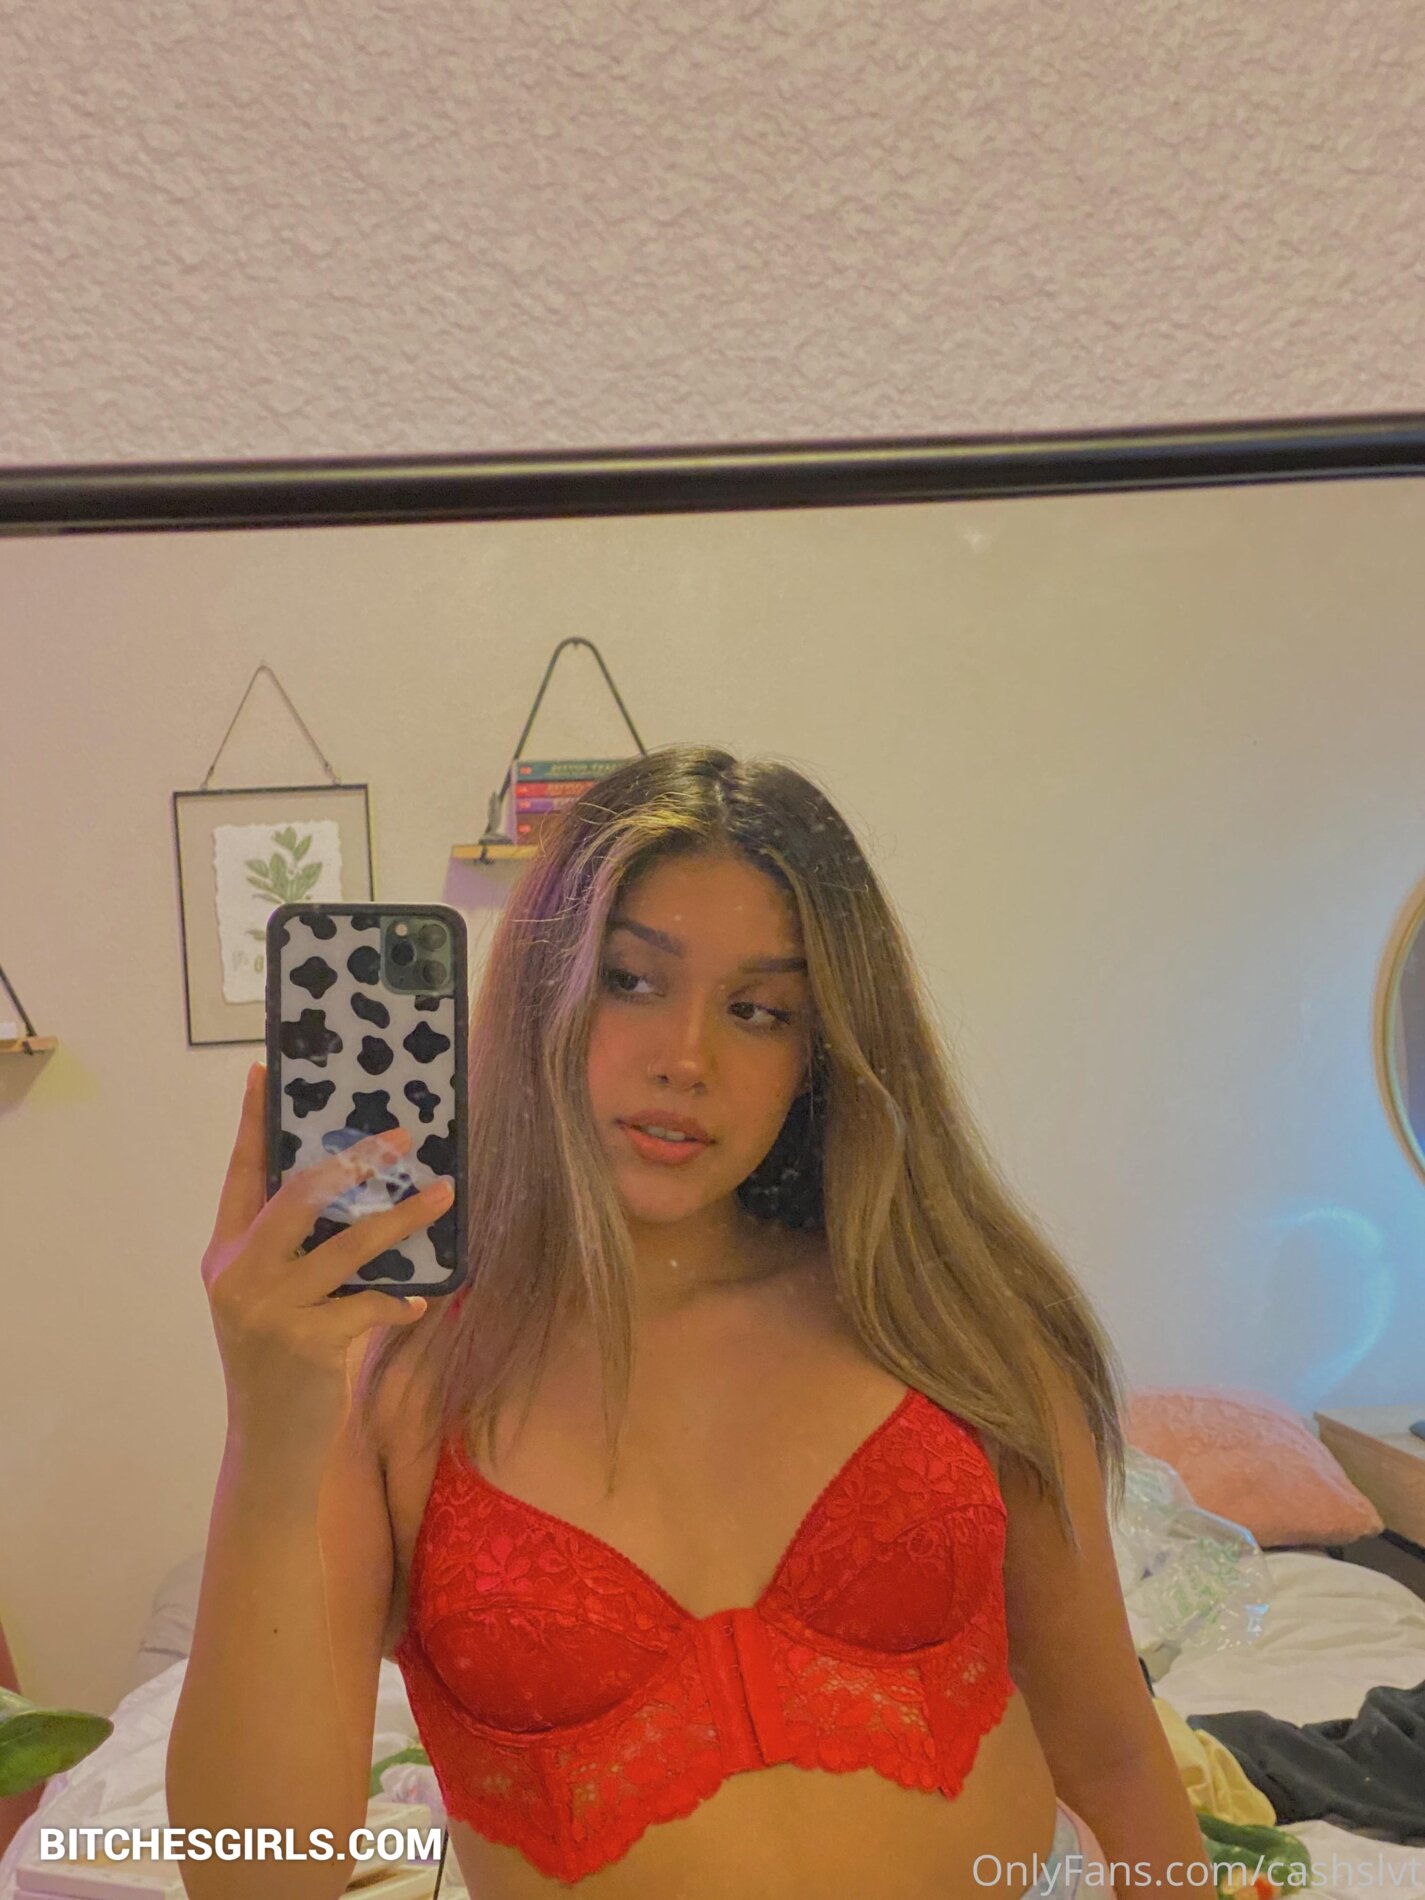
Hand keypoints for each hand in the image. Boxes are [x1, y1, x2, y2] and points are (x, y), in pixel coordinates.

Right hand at [201, 1063, 451, 1451]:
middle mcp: (239, 1275)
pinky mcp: (307, 1344)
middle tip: (403, 1137)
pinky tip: (418, 1300)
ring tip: (442, 1194)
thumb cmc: (282, 1360)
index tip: (266, 1072)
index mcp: (227, 1253)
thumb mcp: (271, 1297)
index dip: (256, 1123)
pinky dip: (397, 1297)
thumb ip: (296, 1249)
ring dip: (401, 1219)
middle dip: (354, 1162)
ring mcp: (270, 1310)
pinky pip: (368, 1302)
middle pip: (297, 1196)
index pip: (241, 1173)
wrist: (269, 1445)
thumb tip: (359, 1188)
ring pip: (346, 1245)